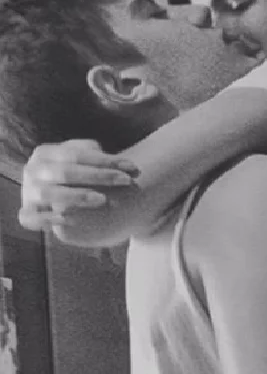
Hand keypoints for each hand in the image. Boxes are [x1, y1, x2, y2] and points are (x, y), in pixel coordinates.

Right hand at [19, 139, 138, 231]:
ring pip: (49, 193)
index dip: (106, 161)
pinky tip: (70, 220)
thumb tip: (123, 164)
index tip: (132, 168)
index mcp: (46, 153)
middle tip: (126, 181)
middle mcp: (33, 171)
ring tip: (103, 199)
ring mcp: (29, 193)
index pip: (77, 155)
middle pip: (66, 172)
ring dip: (77, 196)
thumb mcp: (87, 162)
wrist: (62, 196)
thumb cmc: (82, 175)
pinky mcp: (28, 213)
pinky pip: (30, 218)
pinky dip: (46, 219)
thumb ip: (100, 158)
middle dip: (99, 176)